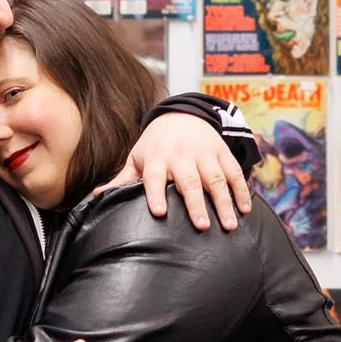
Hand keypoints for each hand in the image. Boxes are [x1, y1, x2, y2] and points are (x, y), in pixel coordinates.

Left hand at [118, 110, 250, 231]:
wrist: (181, 115)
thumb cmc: (155, 144)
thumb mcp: (138, 157)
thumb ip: (122, 179)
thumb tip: (96, 197)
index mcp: (157, 159)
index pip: (154, 177)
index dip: (155, 193)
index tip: (159, 212)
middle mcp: (180, 155)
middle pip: (188, 181)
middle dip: (195, 204)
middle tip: (201, 226)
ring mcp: (204, 153)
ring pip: (215, 179)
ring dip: (223, 202)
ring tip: (229, 225)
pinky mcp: (221, 152)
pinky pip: (233, 172)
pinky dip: (240, 191)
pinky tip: (244, 210)